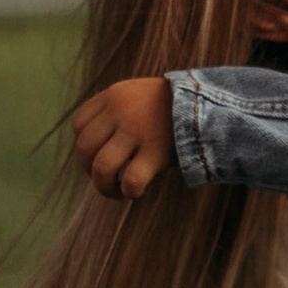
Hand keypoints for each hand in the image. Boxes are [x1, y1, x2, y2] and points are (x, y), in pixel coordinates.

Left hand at [71, 75, 175, 199]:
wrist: (208, 103)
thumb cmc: (171, 107)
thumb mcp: (137, 96)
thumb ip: (113, 113)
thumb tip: (90, 151)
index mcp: (113, 95)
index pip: (79, 126)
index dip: (84, 149)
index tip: (97, 159)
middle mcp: (121, 110)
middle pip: (85, 148)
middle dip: (89, 170)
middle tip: (105, 179)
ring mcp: (138, 130)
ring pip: (102, 167)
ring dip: (103, 186)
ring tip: (115, 191)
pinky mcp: (156, 151)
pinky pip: (131, 180)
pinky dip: (128, 192)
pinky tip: (134, 192)